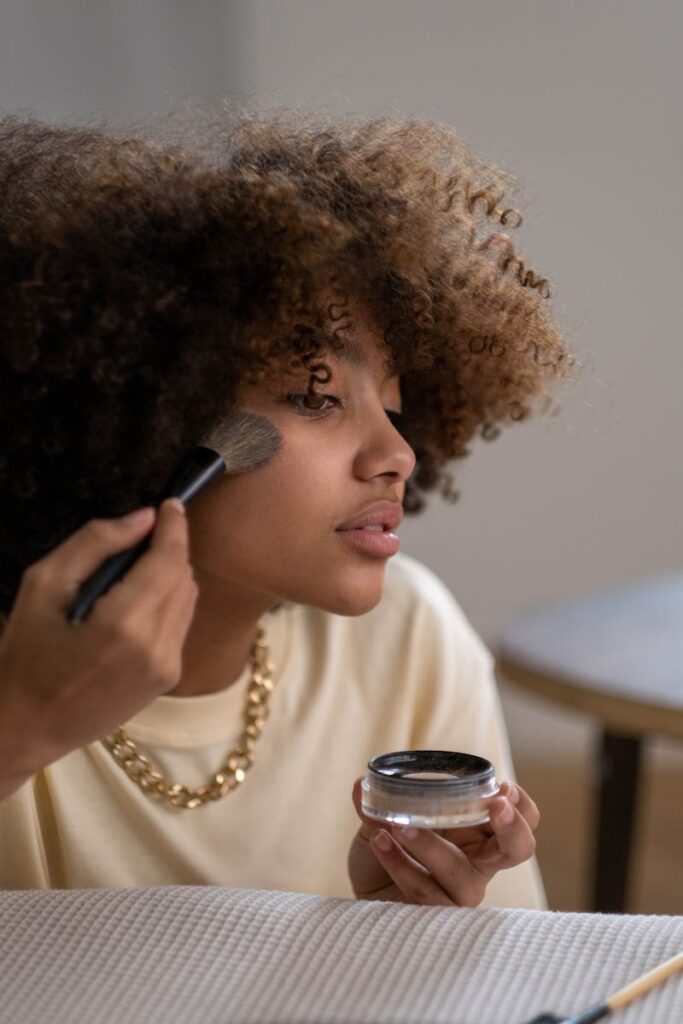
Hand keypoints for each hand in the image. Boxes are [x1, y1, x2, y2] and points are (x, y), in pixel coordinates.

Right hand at [0, 499, 197, 797]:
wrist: (27, 727)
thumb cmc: (25, 655)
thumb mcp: (43, 586)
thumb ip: (95, 544)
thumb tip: (143, 519)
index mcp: (125, 624)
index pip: (169, 560)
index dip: (175, 527)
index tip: (172, 504)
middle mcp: (158, 647)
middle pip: (184, 577)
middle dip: (171, 548)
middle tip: (145, 534)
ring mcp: (168, 667)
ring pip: (189, 600)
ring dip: (172, 574)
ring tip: (137, 566)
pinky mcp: (168, 680)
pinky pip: (181, 624)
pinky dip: (169, 601)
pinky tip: (138, 600)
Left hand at [348, 777, 538, 905]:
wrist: (366, 892)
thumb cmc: (390, 849)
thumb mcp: (386, 817)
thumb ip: (380, 802)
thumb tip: (362, 783)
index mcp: (478, 832)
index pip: (522, 818)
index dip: (520, 805)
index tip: (501, 790)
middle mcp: (478, 863)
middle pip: (518, 848)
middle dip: (512, 827)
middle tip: (494, 806)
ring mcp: (459, 892)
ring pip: (461, 874)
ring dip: (431, 846)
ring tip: (399, 827)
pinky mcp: (435, 916)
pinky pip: (423, 891)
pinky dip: (399, 864)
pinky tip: (379, 842)